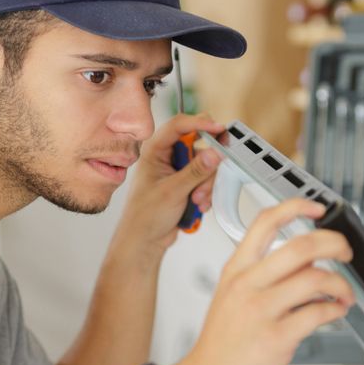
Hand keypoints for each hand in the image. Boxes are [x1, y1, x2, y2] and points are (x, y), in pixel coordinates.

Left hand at [117, 113, 224, 255]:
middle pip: (199, 144)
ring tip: (197, 201)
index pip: (179, 125)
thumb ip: (195, 171)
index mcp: (155, 150)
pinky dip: (206, 191)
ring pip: (206, 164)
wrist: (145, 241)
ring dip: (206, 184)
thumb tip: (214, 153)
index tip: (219, 129)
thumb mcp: (173, 191)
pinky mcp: (187, 182)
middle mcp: (167, 156)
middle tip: (207, 178)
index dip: (201, 123)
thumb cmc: (145, 216)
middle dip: (206, 165)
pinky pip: (206, 178)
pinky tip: (198, 204)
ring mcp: (178, 169)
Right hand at [170, 198, 354, 364]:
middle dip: (334, 244)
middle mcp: (248, 285)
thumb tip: (305, 264)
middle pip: (301, 245)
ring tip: (343, 294)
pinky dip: (335, 310)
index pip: (265, 222)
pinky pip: (318, 314)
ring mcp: (261, 310)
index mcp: (236, 271)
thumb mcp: (231, 298)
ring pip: (315, 279)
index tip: (317, 208)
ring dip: (341, 285)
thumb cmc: (220, 347)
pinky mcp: (275, 338)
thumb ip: (264, 277)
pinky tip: (335, 313)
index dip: (296, 207)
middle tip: (344, 252)